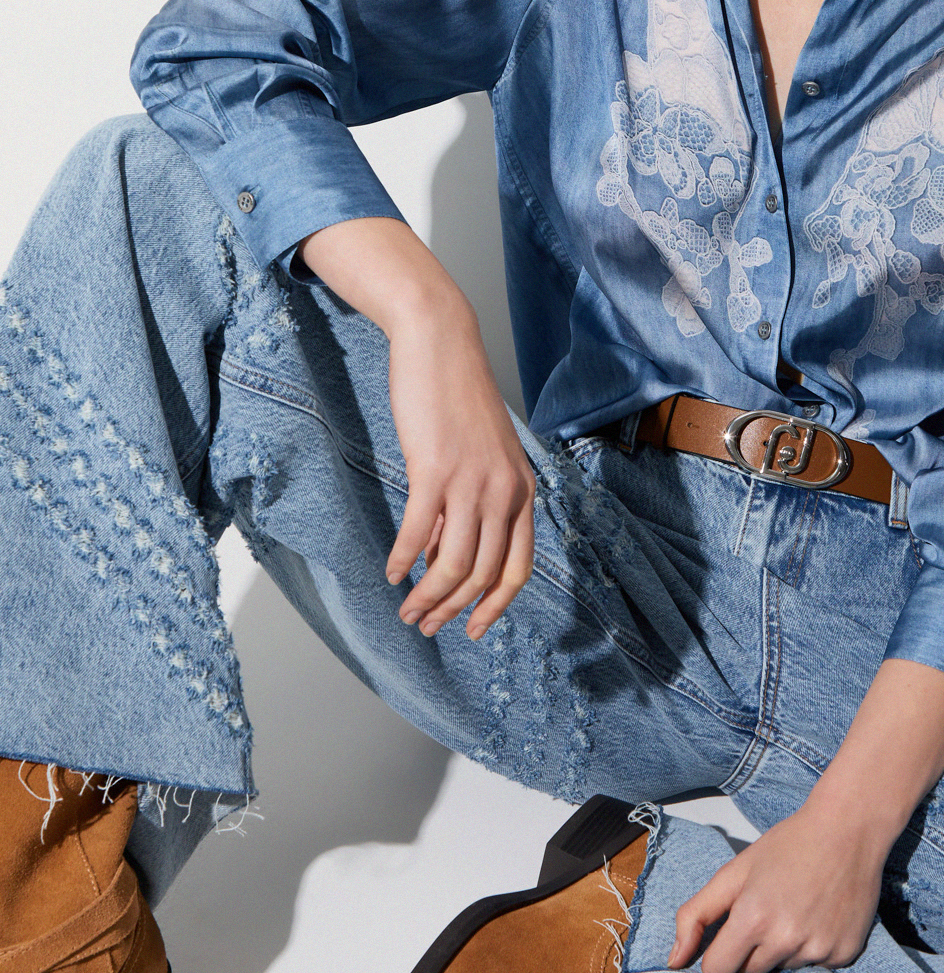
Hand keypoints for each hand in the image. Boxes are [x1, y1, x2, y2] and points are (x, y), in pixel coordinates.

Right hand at [383, 283, 534, 638]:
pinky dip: (403, 560)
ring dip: (426, 596)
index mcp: (523, 491)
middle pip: (483, 576)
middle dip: (452, 610)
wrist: (441, 343)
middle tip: (425, 625)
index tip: (473, 629)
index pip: (518, 570)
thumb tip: (447, 557)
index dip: (494, 607)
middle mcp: (505, 492)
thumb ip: (471, 505)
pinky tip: (391, 571)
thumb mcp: (481, 457)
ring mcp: (472, 482)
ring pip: (453, 565)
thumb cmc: (456, 399)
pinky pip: (419, 534)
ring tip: (406, 609)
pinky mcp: (435, 471)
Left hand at [668, 789, 886, 972]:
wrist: (847, 830)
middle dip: (749, 950)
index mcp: (752, 918)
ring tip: (796, 909)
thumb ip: (696, 915)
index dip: (717, 957)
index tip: (726, 940)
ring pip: (782, 970)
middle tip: (767, 912)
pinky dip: (811, 949)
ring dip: (781, 949)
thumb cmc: (788, 845)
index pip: (717, 972)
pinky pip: (814, 968)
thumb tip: (673, 960)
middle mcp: (786, 941)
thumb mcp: (734, 872)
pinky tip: (818, 916)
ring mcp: (818, 951)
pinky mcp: (844, 955)